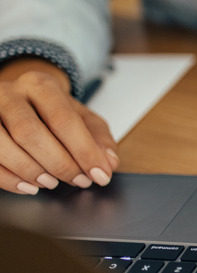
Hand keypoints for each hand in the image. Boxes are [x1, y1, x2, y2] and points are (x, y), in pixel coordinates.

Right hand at [0, 58, 117, 193]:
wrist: (19, 98)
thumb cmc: (51, 111)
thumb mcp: (81, 117)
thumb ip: (99, 138)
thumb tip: (109, 162)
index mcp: (41, 86)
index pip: (63, 120)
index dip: (83, 151)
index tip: (99, 173)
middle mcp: (10, 94)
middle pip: (30, 133)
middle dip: (59, 164)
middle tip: (78, 181)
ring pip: (2, 145)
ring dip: (31, 171)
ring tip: (52, 183)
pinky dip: (9, 179)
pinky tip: (29, 186)